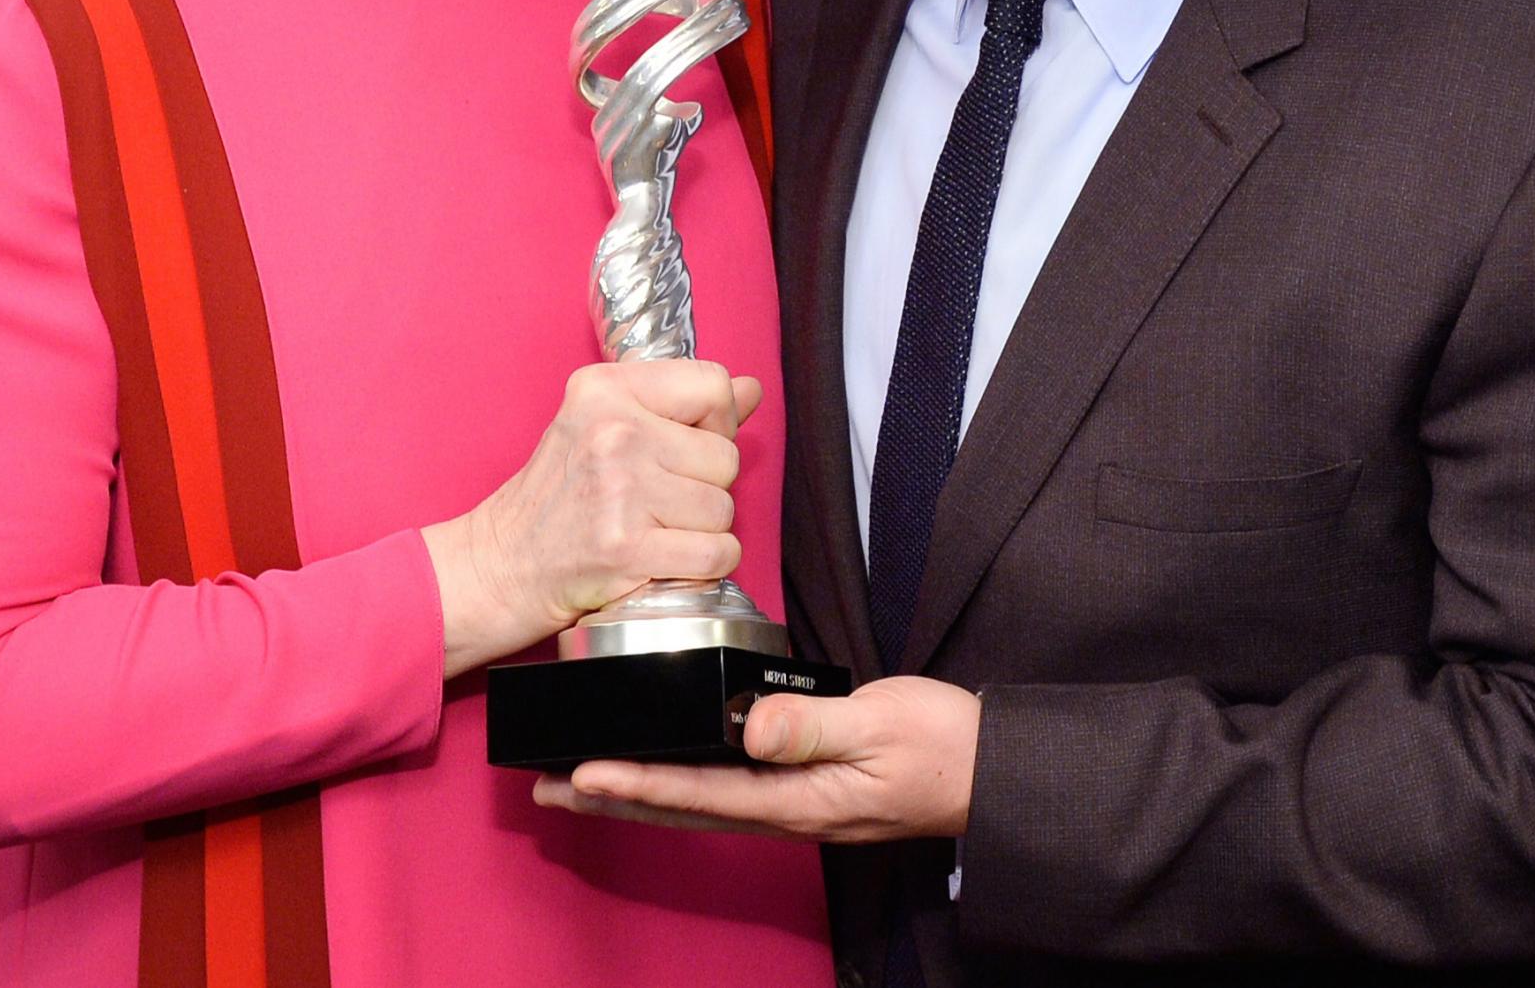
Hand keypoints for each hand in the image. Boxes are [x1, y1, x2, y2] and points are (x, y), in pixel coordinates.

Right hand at [425, 358, 761, 675]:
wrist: (502, 564)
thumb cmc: (558, 496)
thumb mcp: (605, 424)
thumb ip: (682, 404)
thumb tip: (751, 389)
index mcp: (605, 390)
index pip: (712, 384)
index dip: (716, 421)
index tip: (687, 445)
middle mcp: (613, 433)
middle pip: (724, 455)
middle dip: (704, 485)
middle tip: (656, 499)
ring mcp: (619, 491)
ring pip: (723, 508)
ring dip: (702, 529)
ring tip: (654, 528)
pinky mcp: (627, 549)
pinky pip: (717, 553)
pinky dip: (706, 564)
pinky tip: (668, 558)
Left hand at [534, 676, 980, 841]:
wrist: (989, 772)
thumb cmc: (944, 747)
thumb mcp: (883, 726)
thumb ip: (815, 725)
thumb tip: (751, 726)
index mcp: (799, 796)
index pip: (700, 792)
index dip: (638, 783)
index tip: (582, 773)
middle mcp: (785, 809)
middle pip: (681, 809)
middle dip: (612, 799)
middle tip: (545, 788)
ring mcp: (793, 803)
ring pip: (696, 804)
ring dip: (635, 796)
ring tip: (580, 785)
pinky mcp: (802, 787)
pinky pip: (724, 791)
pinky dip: (679, 784)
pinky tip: (664, 772)